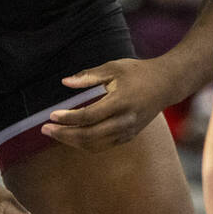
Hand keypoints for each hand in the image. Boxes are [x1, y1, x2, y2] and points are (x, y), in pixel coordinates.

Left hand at [41, 58, 171, 151]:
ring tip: (56, 134)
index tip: (52, 115)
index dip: (68, 118)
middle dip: (64, 135)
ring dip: (72, 142)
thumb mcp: (113, 68)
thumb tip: (65, 82)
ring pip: (95, 145)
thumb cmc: (138, 72)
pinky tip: (73, 136)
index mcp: (121, 102)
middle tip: (46, 129)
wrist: (166, 84)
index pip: (88, 116)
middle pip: (89, 136)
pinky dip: (85, 143)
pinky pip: (103, 145)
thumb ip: (89, 76)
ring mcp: (128, 131)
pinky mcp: (129, 136)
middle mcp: (125, 120)